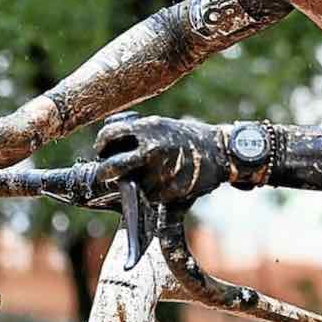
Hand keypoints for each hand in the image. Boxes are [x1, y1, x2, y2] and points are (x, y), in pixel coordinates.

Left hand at [94, 112, 227, 203]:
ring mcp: (159, 172)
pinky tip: (162, 183)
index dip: (101, 144)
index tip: (102, 150)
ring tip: (147, 175)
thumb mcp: (161, 125)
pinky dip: (149, 192)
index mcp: (148, 129)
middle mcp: (151, 149)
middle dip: (104, 171)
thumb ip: (137, 134)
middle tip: (105, 172)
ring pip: (129, 183)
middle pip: (111, 166)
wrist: (219, 152)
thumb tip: (109, 144)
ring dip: (132, 182)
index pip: (109, 136)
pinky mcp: (167, 191)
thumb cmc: (187, 138)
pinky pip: (147, 195)